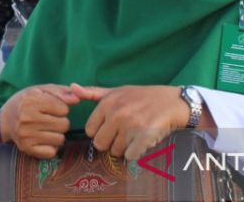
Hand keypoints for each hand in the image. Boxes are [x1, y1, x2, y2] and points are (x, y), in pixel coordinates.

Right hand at [0, 84, 79, 158]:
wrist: (6, 118)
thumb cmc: (28, 101)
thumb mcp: (42, 90)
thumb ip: (62, 92)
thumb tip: (77, 99)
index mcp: (30, 101)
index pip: (63, 108)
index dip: (61, 108)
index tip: (52, 107)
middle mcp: (26, 118)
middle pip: (64, 125)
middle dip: (61, 121)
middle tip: (49, 119)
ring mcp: (26, 135)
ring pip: (60, 139)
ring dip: (57, 134)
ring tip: (46, 128)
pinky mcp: (27, 149)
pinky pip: (52, 152)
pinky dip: (51, 146)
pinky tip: (43, 139)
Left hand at [71, 84, 187, 161]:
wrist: (171, 102)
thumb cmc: (141, 97)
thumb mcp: (116, 91)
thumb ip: (92, 92)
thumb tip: (71, 87)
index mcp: (108, 103)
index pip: (90, 131)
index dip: (99, 132)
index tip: (109, 128)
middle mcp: (117, 114)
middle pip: (100, 144)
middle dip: (109, 142)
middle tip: (122, 134)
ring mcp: (131, 126)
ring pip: (115, 151)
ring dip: (123, 148)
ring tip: (133, 135)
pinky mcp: (144, 138)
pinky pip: (130, 156)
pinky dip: (135, 153)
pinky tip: (141, 142)